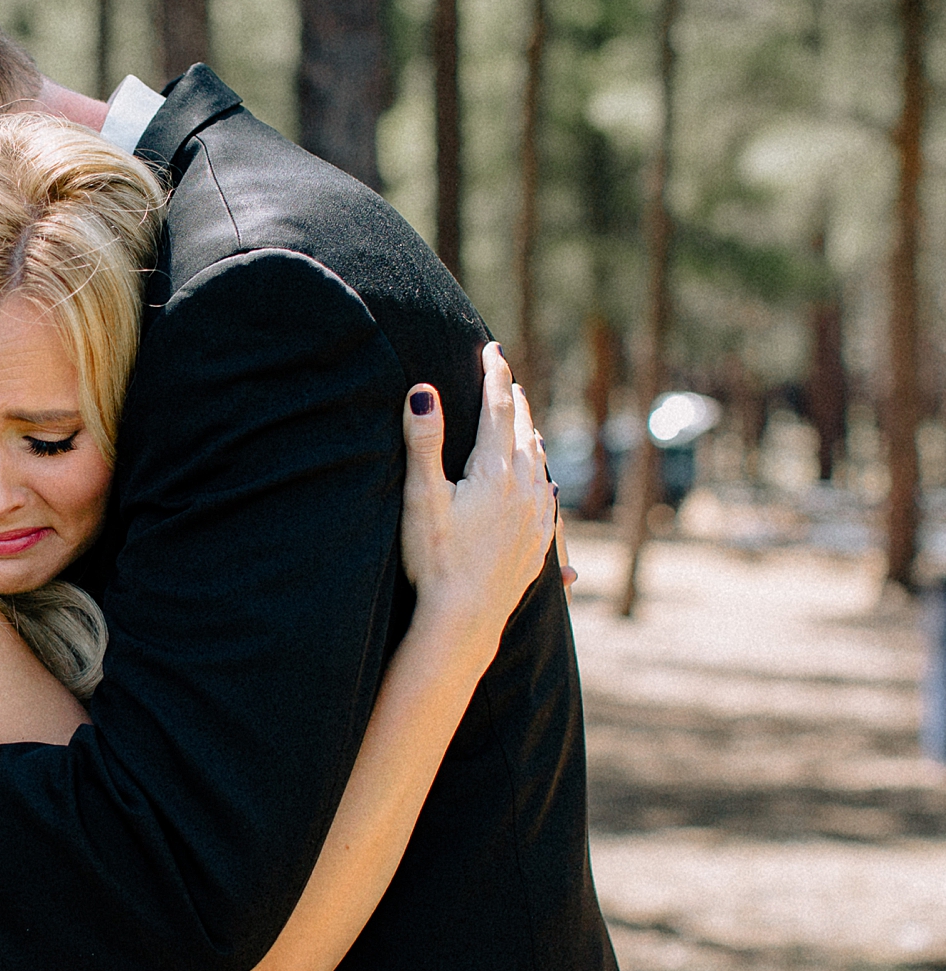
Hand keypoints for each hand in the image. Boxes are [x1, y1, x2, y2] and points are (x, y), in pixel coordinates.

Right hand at [398, 344, 557, 635]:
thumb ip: (423, 443)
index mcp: (495, 471)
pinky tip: (544, 486)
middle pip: (524, 432)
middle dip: (514, 402)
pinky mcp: (538, 545)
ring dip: (531, 436)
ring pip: (540, 463)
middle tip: (507, 379)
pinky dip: (543, 479)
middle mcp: (524, 489)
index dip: (494, 376)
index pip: (498, 410)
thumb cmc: (435, 560)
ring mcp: (535, 518)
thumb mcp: (422, 498)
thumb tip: (422, 391)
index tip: (492, 350)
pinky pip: (548, 500)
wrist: (464, 620)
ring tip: (526, 422)